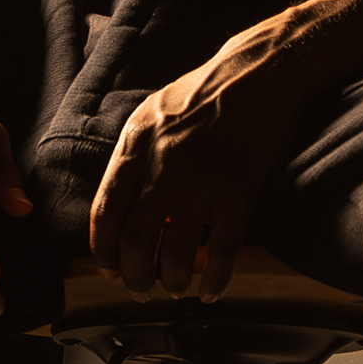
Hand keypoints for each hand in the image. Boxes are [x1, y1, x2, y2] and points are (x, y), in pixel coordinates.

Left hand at [88, 52, 307, 300]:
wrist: (259, 73)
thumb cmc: (205, 92)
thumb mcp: (152, 114)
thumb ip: (133, 157)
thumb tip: (121, 205)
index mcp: (136, 144)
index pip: (105, 212)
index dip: (104, 251)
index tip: (109, 270)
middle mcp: (163, 165)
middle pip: (135, 240)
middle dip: (134, 276)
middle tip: (140, 290)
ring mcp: (201, 180)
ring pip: (175, 252)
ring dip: (172, 281)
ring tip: (174, 288)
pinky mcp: (238, 192)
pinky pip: (221, 250)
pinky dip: (214, 279)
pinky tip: (211, 290)